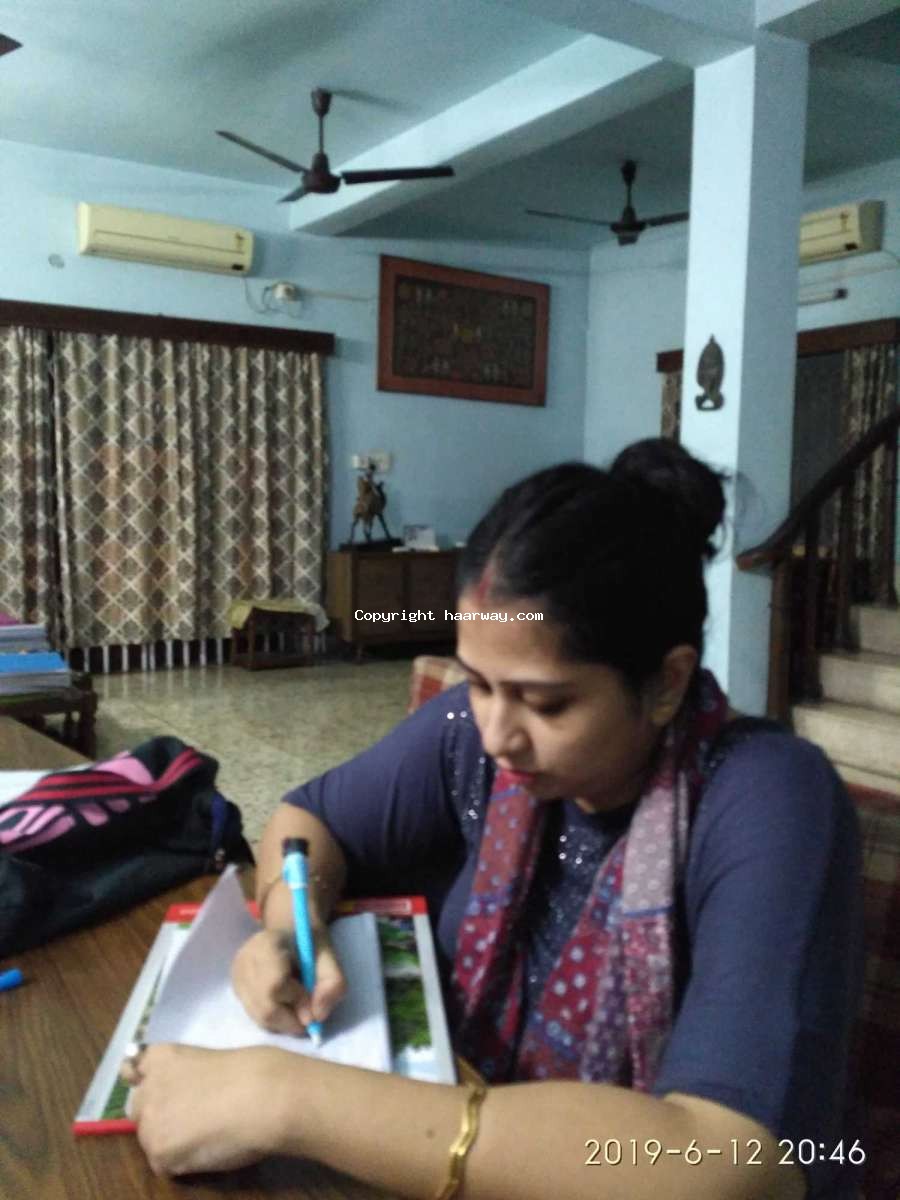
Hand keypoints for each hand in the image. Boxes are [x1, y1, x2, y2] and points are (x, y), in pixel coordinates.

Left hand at [121, 1044, 292, 1174]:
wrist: (263, 1095)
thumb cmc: (253, 1070)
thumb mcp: (213, 1060)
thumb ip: (191, 1075)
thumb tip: (191, 1095)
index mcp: (162, 1055)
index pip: (134, 1069)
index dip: (148, 1083)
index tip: (160, 1090)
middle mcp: (148, 1086)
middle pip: (138, 1109)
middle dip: (157, 1115)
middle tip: (187, 1121)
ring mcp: (150, 1121)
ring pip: (150, 1140)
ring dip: (169, 1141)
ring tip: (204, 1138)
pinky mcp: (159, 1154)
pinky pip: (165, 1165)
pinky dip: (183, 1162)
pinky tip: (208, 1150)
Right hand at [231, 925, 345, 1035]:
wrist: (290, 931)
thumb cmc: (309, 944)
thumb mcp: (330, 957)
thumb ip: (332, 984)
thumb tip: (317, 1017)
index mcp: (266, 944)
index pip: (275, 985)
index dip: (297, 1001)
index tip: (313, 1001)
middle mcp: (244, 962)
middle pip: (265, 1009)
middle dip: (292, 1019)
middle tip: (309, 1012)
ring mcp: (236, 977)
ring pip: (260, 1018)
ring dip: (285, 1021)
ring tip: (298, 1002)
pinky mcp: (236, 990)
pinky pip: (257, 1018)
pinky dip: (276, 1019)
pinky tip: (286, 1002)